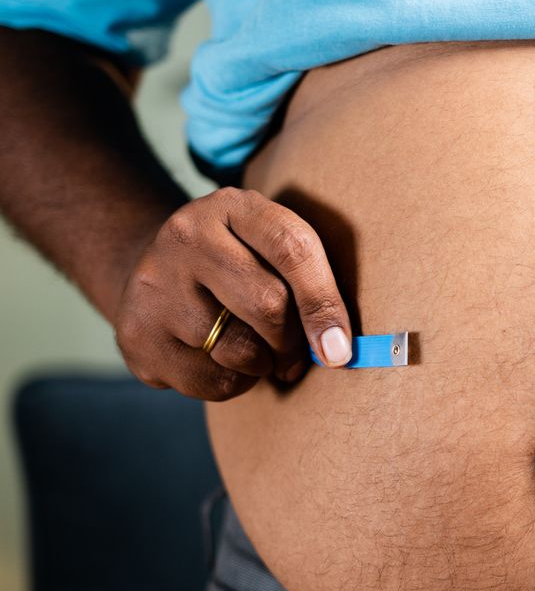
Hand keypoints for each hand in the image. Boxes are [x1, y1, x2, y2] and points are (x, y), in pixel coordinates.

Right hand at [114, 187, 352, 400]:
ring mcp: (154, 284)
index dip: (324, 304)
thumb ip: (310, 282)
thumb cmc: (238, 266)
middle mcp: (186, 236)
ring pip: (239, 350)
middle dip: (293, 342)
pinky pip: (210, 381)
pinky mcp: (137, 334)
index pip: (293, 250)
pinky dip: (232, 384)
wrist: (154, 273)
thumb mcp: (270, 249)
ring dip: (263, 365)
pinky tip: (220, 360)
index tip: (340, 348)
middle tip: (295, 355)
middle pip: (268, 305)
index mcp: (232, 206)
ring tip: (254, 352)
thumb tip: (337, 349)